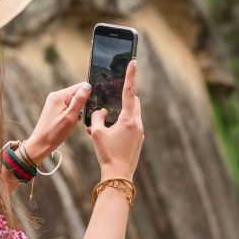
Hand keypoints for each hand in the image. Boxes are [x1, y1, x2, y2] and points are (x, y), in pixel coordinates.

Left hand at [24, 82, 91, 163]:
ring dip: (78, 109)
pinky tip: (72, 121)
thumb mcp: (70, 116)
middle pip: (77, 93)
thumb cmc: (55, 132)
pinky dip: (73, 112)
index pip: (80, 87)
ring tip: (76, 120)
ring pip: (74, 100)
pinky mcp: (55, 108)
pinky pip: (69, 106)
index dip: (88, 95)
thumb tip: (88, 86)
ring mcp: (54, 102)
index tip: (91, 106)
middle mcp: (56, 96)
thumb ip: (80, 100)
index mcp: (59, 96)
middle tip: (82, 116)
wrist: (41, 144)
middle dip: (83, 103)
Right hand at [87, 59, 143, 179]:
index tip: (134, 62)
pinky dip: (122, 125)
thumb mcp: (98, 134)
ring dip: (121, 114)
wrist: (118, 176)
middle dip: (123, 99)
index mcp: (129, 119)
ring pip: (132, 115)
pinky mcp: (139, 140)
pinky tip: (110, 134)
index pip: (129, 92)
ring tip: (106, 124)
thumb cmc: (107, 154)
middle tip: (110, 102)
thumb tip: (102, 112)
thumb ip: (98, 118)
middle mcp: (137, 124)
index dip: (130, 76)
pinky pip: (132, 126)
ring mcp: (140, 133)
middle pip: (133, 103)